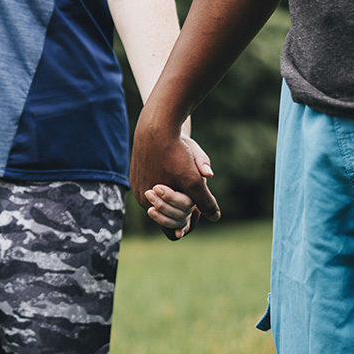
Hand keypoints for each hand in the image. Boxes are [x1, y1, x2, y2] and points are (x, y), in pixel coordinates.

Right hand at [130, 123, 219, 239]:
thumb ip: (204, 201)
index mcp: (150, 203)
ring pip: (163, 196)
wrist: (157, 124)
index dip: (188, 223)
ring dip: (176, 190)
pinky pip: (155, 183)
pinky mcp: (138, 171)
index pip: (171, 229)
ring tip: (184, 173)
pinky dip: (167, 180)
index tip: (197, 212)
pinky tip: (173, 165)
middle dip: (183, 205)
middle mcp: (142, 196)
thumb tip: (215, 217)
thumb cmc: (175, 152)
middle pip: (168, 212)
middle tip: (194, 192)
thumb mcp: (194, 179)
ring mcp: (138, 183)